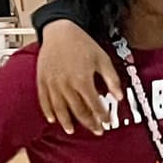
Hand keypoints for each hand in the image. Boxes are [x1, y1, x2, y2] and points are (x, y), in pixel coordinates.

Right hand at [35, 19, 121, 135]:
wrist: (60, 31)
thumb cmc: (82, 44)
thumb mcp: (103, 60)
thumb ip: (112, 79)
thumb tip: (119, 97)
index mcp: (82, 80)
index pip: (95, 105)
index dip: (102, 116)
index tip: (108, 122)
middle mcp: (66, 85)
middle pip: (78, 110)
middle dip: (88, 123)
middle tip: (96, 131)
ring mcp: (52, 84)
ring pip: (59, 109)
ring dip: (66, 122)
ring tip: (72, 131)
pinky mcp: (42, 80)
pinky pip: (44, 100)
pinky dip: (48, 112)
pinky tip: (53, 120)